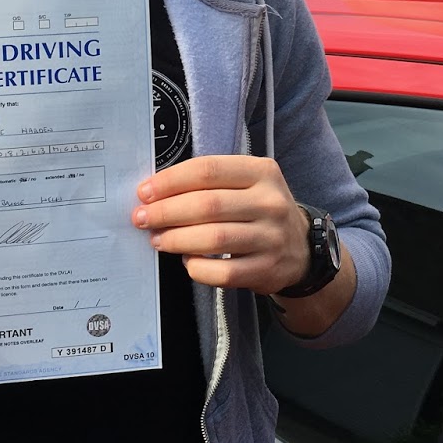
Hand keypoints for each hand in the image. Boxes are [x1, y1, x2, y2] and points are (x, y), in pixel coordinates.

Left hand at [132, 156, 309, 295]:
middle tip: (142, 218)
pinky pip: (222, 272)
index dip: (171, 181)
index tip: (145, 192)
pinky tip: (187, 260)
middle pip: (207, 205)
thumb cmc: (259, 210)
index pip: (208, 170)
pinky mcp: (267, 270)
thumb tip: (155, 192)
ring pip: (213, 239)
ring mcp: (271, 238)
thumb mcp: (247, 183)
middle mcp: (270, 202)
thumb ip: (209, 182)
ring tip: (158, 239)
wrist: (300, 248)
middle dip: (166, 212)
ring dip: (176, 240)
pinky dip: (197, 267)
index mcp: (262, 172)